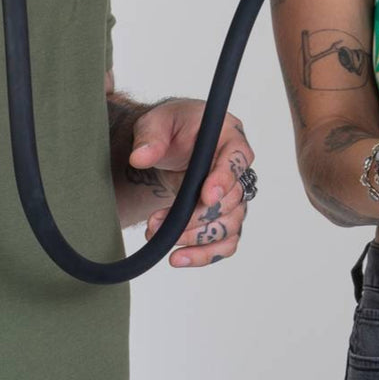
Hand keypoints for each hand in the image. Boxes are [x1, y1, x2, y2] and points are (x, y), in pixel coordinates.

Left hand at [136, 101, 254, 266]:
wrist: (167, 144)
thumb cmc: (170, 127)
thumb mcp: (156, 122)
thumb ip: (150, 137)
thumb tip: (140, 157)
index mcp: (229, 137)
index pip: (237, 159)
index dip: (224, 179)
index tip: (206, 196)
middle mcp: (237, 168)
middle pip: (232, 199)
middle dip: (196, 217)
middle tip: (158, 222)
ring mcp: (232, 194)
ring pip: (230, 225)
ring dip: (197, 238)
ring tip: (163, 241)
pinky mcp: (222, 215)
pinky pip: (226, 241)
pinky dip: (206, 254)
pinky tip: (180, 258)